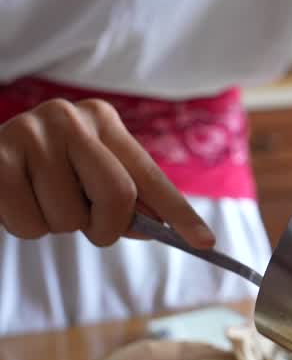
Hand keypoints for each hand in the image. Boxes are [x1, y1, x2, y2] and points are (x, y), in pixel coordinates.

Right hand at [0, 98, 214, 247]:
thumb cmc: (41, 171)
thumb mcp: (86, 175)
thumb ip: (124, 197)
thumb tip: (160, 228)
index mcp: (102, 121)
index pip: (149, 175)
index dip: (179, 212)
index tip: (206, 241)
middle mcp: (71, 118)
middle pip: (119, 196)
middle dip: (105, 226)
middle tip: (86, 223)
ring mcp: (32, 133)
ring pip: (70, 218)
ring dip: (55, 225)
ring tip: (38, 199)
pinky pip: (30, 224)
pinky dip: (25, 227)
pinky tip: (15, 200)